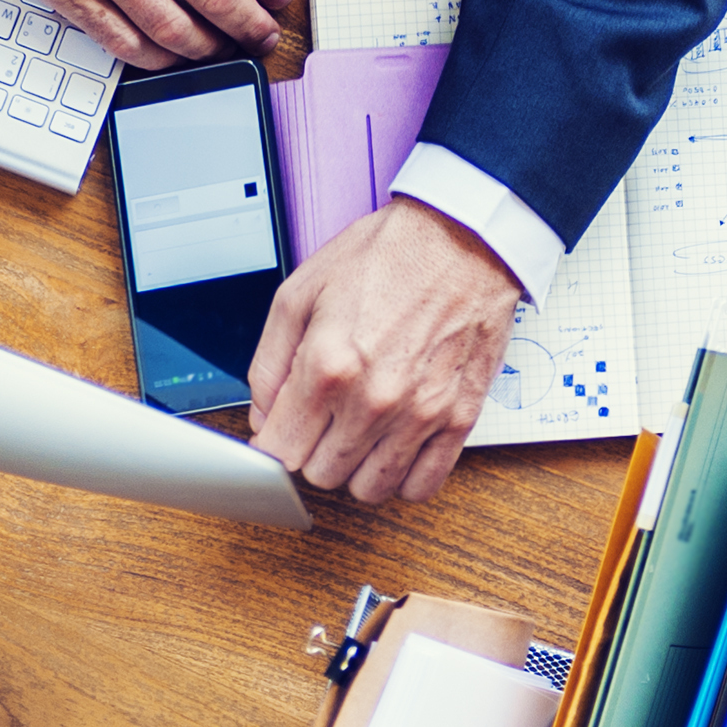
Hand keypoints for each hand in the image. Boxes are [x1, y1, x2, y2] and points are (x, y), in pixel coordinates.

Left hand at [243, 198, 521, 502]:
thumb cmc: (387, 256)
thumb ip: (270, 362)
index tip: (282, 431)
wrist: (465, 238)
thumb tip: (262, 415)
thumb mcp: (301, 291)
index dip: (274, 442)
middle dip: (313, 451)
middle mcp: (373, 400)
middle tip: (324, 419)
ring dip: (356, 469)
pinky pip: (422, 485)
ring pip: (369, 489)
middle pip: (321, 474)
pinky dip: (403, 478)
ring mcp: (420, 415)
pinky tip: (395, 448)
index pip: (281, 451)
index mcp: (328, 366)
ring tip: (359, 433)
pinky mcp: (459, 418)